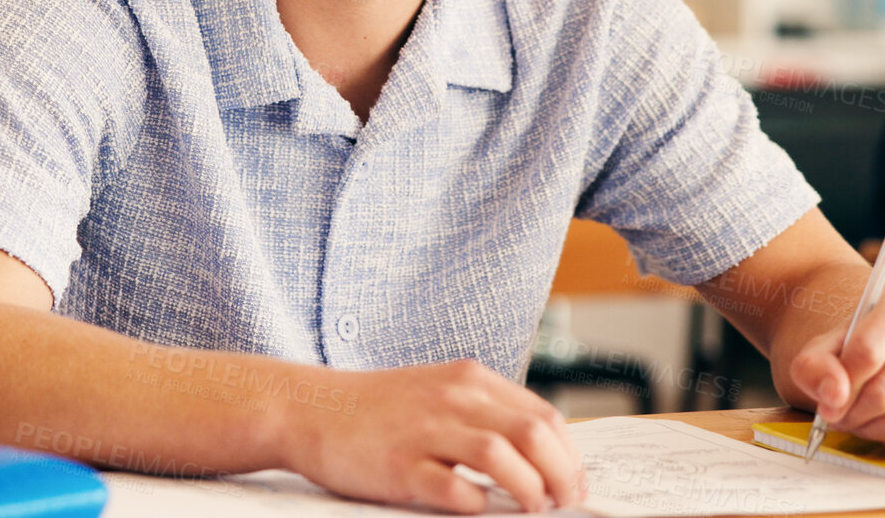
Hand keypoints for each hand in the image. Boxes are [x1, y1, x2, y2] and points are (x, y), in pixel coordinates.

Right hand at [280, 359, 584, 513]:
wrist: (310, 408)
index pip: (544, 416)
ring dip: (530, 491)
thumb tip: (539, 457)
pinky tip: (479, 509)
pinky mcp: (399, 465)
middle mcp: (453, 398)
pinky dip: (476, 503)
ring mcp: (426, 430)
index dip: (569, 455)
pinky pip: (453, 487)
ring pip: (502, 457)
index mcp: (470, 379)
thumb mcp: (439, 393)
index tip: (574, 483)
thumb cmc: (378, 409)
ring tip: (533, 509)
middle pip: (534, 435)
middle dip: (561, 475)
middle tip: (563, 503)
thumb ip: (484, 414)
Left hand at [789, 286, 884, 457]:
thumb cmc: (853, 352)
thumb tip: (834, 395)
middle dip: (851, 411)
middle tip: (839, 412)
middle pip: (883, 392)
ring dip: (868, 429)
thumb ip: (814, 366)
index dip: (839, 382)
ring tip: (858, 417)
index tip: (827, 394)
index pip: (867, 351)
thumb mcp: (821, 349)